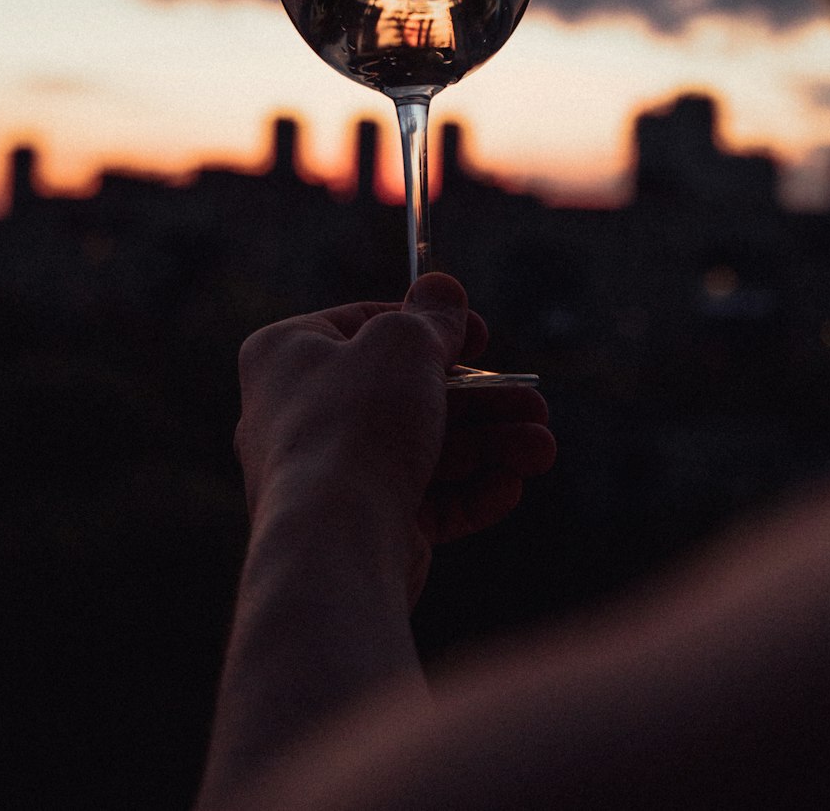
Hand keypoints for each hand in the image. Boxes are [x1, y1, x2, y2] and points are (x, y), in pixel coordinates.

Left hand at [235, 274, 554, 606]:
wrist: (335, 542)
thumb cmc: (356, 425)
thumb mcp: (404, 344)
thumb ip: (431, 316)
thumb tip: (441, 286)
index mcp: (288, 353)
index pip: (366, 324)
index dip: (431, 326)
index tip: (483, 336)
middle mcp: (299, 412)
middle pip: (407, 393)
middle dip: (483, 402)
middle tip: (535, 405)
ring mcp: (327, 474)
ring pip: (423, 449)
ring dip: (490, 447)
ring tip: (541, 451)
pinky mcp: (356, 526)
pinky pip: (420, 502)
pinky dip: (468, 493)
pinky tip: (510, 488)